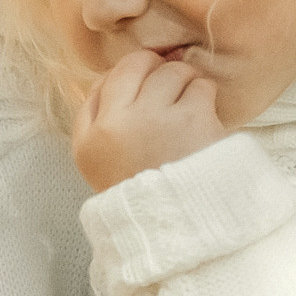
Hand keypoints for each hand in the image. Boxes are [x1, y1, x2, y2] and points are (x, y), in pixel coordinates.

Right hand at [74, 49, 225, 190]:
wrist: (181, 229)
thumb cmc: (145, 197)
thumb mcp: (99, 166)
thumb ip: (94, 120)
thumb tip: (108, 75)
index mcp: (89, 139)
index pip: (102, 82)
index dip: (128, 78)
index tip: (144, 91)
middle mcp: (117, 123)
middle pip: (136, 65)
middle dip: (156, 70)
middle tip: (170, 92)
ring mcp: (155, 118)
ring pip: (172, 71)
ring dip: (185, 83)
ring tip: (188, 110)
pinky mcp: (192, 119)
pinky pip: (202, 86)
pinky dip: (206, 97)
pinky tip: (204, 120)